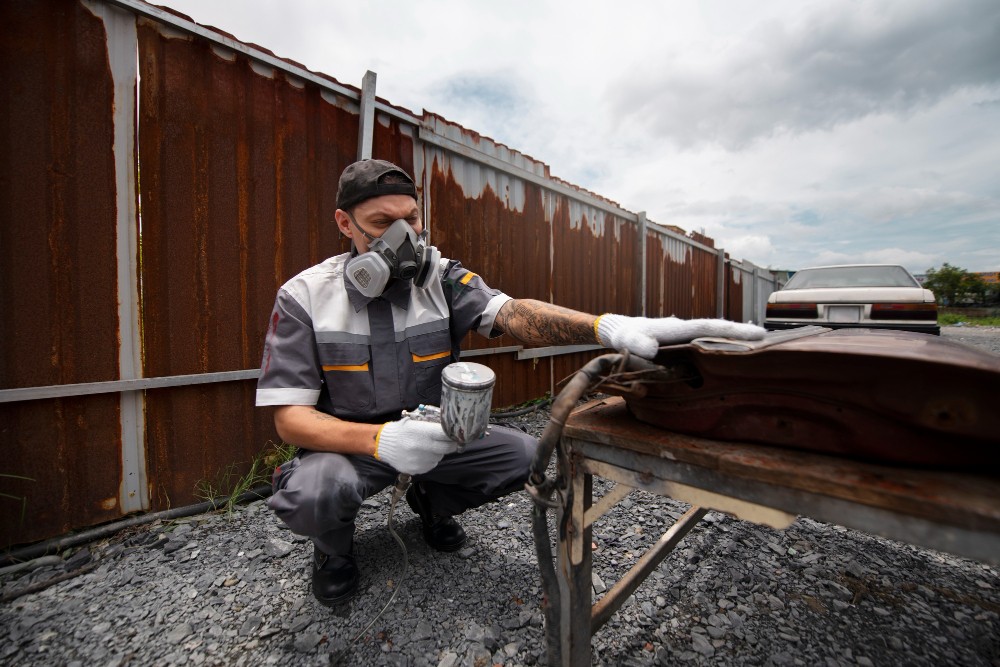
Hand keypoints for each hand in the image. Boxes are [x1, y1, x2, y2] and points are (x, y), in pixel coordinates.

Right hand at [374, 418, 457, 474]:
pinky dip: (430, 459)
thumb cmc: (402, 430)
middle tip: (450, 441)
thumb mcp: (415, 422)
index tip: (455, 433)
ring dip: (438, 452)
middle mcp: (422, 447)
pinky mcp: (417, 470)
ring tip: (428, 447)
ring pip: (439, 457)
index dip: (453, 433)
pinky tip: (422, 454)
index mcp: (423, 432)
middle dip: (451, 444)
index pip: (446, 434)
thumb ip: (432, 424)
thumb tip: (449, 427)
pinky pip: (431, 464)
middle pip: (448, 448)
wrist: (383, 444)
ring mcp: (420, 460)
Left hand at [596, 314, 765, 358]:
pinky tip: (729, 352)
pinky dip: (719, 344)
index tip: (759, 335)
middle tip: (768, 339)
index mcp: (679, 328)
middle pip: (719, 330)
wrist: (620, 329)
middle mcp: (686, 329)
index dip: (735, 331)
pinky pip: (705, 342)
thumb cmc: (625, 335)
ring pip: (714, 336)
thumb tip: (652, 350)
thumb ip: (638, 344)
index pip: (712, 328)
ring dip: (733, 339)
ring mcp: (685, 334)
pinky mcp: (682, 341)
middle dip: (742, 334)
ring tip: (758, 347)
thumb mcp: (628, 340)